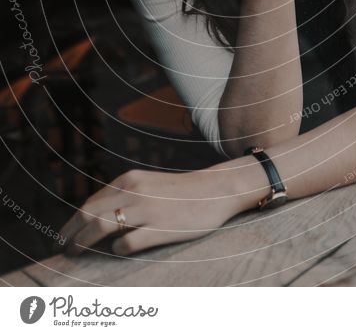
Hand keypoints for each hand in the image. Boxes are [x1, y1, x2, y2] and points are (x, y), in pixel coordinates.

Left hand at [58, 169, 237, 256]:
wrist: (215, 190)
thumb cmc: (179, 191)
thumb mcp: (147, 184)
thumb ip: (124, 195)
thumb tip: (95, 216)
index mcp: (129, 180)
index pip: (91, 202)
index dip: (73, 221)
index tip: (65, 234)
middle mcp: (134, 192)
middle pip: (89, 213)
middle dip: (71, 233)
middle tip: (63, 247)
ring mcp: (146, 210)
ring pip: (101, 227)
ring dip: (83, 242)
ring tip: (76, 253)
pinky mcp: (159, 228)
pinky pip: (127, 243)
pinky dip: (116, 250)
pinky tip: (117, 251)